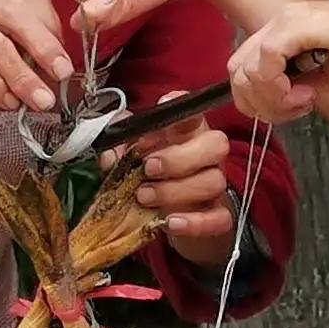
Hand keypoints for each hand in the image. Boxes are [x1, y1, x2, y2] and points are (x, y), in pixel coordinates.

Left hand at [119, 119, 239, 269]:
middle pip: (215, 145)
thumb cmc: (149, 180)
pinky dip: (194, 222)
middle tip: (148, 168)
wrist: (165, 219)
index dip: (182, 107)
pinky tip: (170, 223)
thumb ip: (118, 149)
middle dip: (179, 157)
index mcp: (186, 134)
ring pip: (213, 182)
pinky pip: (219, 218)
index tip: (164, 105)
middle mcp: (206, 157)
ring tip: (144, 197)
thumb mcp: (129, 159)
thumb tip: (110, 154)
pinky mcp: (216, 216)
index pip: (193, 114)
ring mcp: (214, 186)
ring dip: (175, 190)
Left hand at [231, 0, 328, 121]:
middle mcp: (281, 21)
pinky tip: (309, 94)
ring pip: (246, 70)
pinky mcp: (301, 25)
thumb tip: (282, 102)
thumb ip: (302, 85)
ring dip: (272, 99)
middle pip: (236, 73)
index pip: (244, 70)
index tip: (298, 108)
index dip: (262, 100)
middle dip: (260, 104)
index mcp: (286, 32)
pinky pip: (265, 63)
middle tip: (297, 110)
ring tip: (306, 101)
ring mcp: (288, 20)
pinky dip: (279, 88)